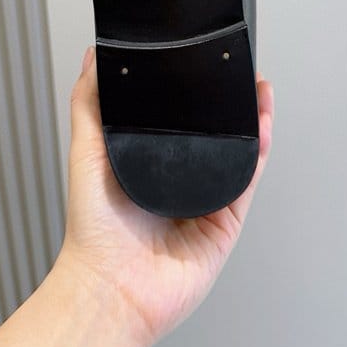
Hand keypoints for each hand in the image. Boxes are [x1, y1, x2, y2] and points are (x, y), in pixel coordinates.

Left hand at [56, 45, 274, 346]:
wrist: (111, 286)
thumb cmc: (93, 230)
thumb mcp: (86, 152)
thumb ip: (89, 104)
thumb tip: (91, 60)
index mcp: (149, 164)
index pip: (179, 121)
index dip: (195, 94)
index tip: (203, 64)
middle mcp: (179, 181)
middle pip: (214, 136)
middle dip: (230, 105)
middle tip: (240, 74)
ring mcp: (205, 202)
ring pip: (237, 154)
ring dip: (252, 121)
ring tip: (259, 90)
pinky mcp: (225, 223)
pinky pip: (246, 181)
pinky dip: (257, 152)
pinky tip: (261, 126)